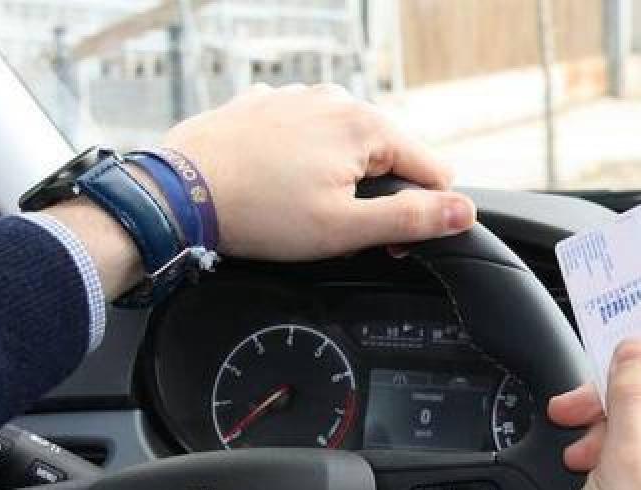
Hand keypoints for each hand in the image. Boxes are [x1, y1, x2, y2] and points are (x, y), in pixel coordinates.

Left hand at [48, 84, 475, 297]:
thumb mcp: (345, 229)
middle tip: (339, 229)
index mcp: (366, 126)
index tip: (387, 241)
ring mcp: (297, 97)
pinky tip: (278, 185)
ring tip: (302, 208)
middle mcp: (336, 99)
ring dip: (340, 176)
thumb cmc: (259, 214)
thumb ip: (412, 219)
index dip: (420, 214)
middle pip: (389, 155)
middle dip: (378, 194)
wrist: (176, 195)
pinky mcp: (265, 106)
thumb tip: (464, 211)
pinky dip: (303, 159)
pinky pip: (305, 134)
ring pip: (346, 144)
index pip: (432, 170)